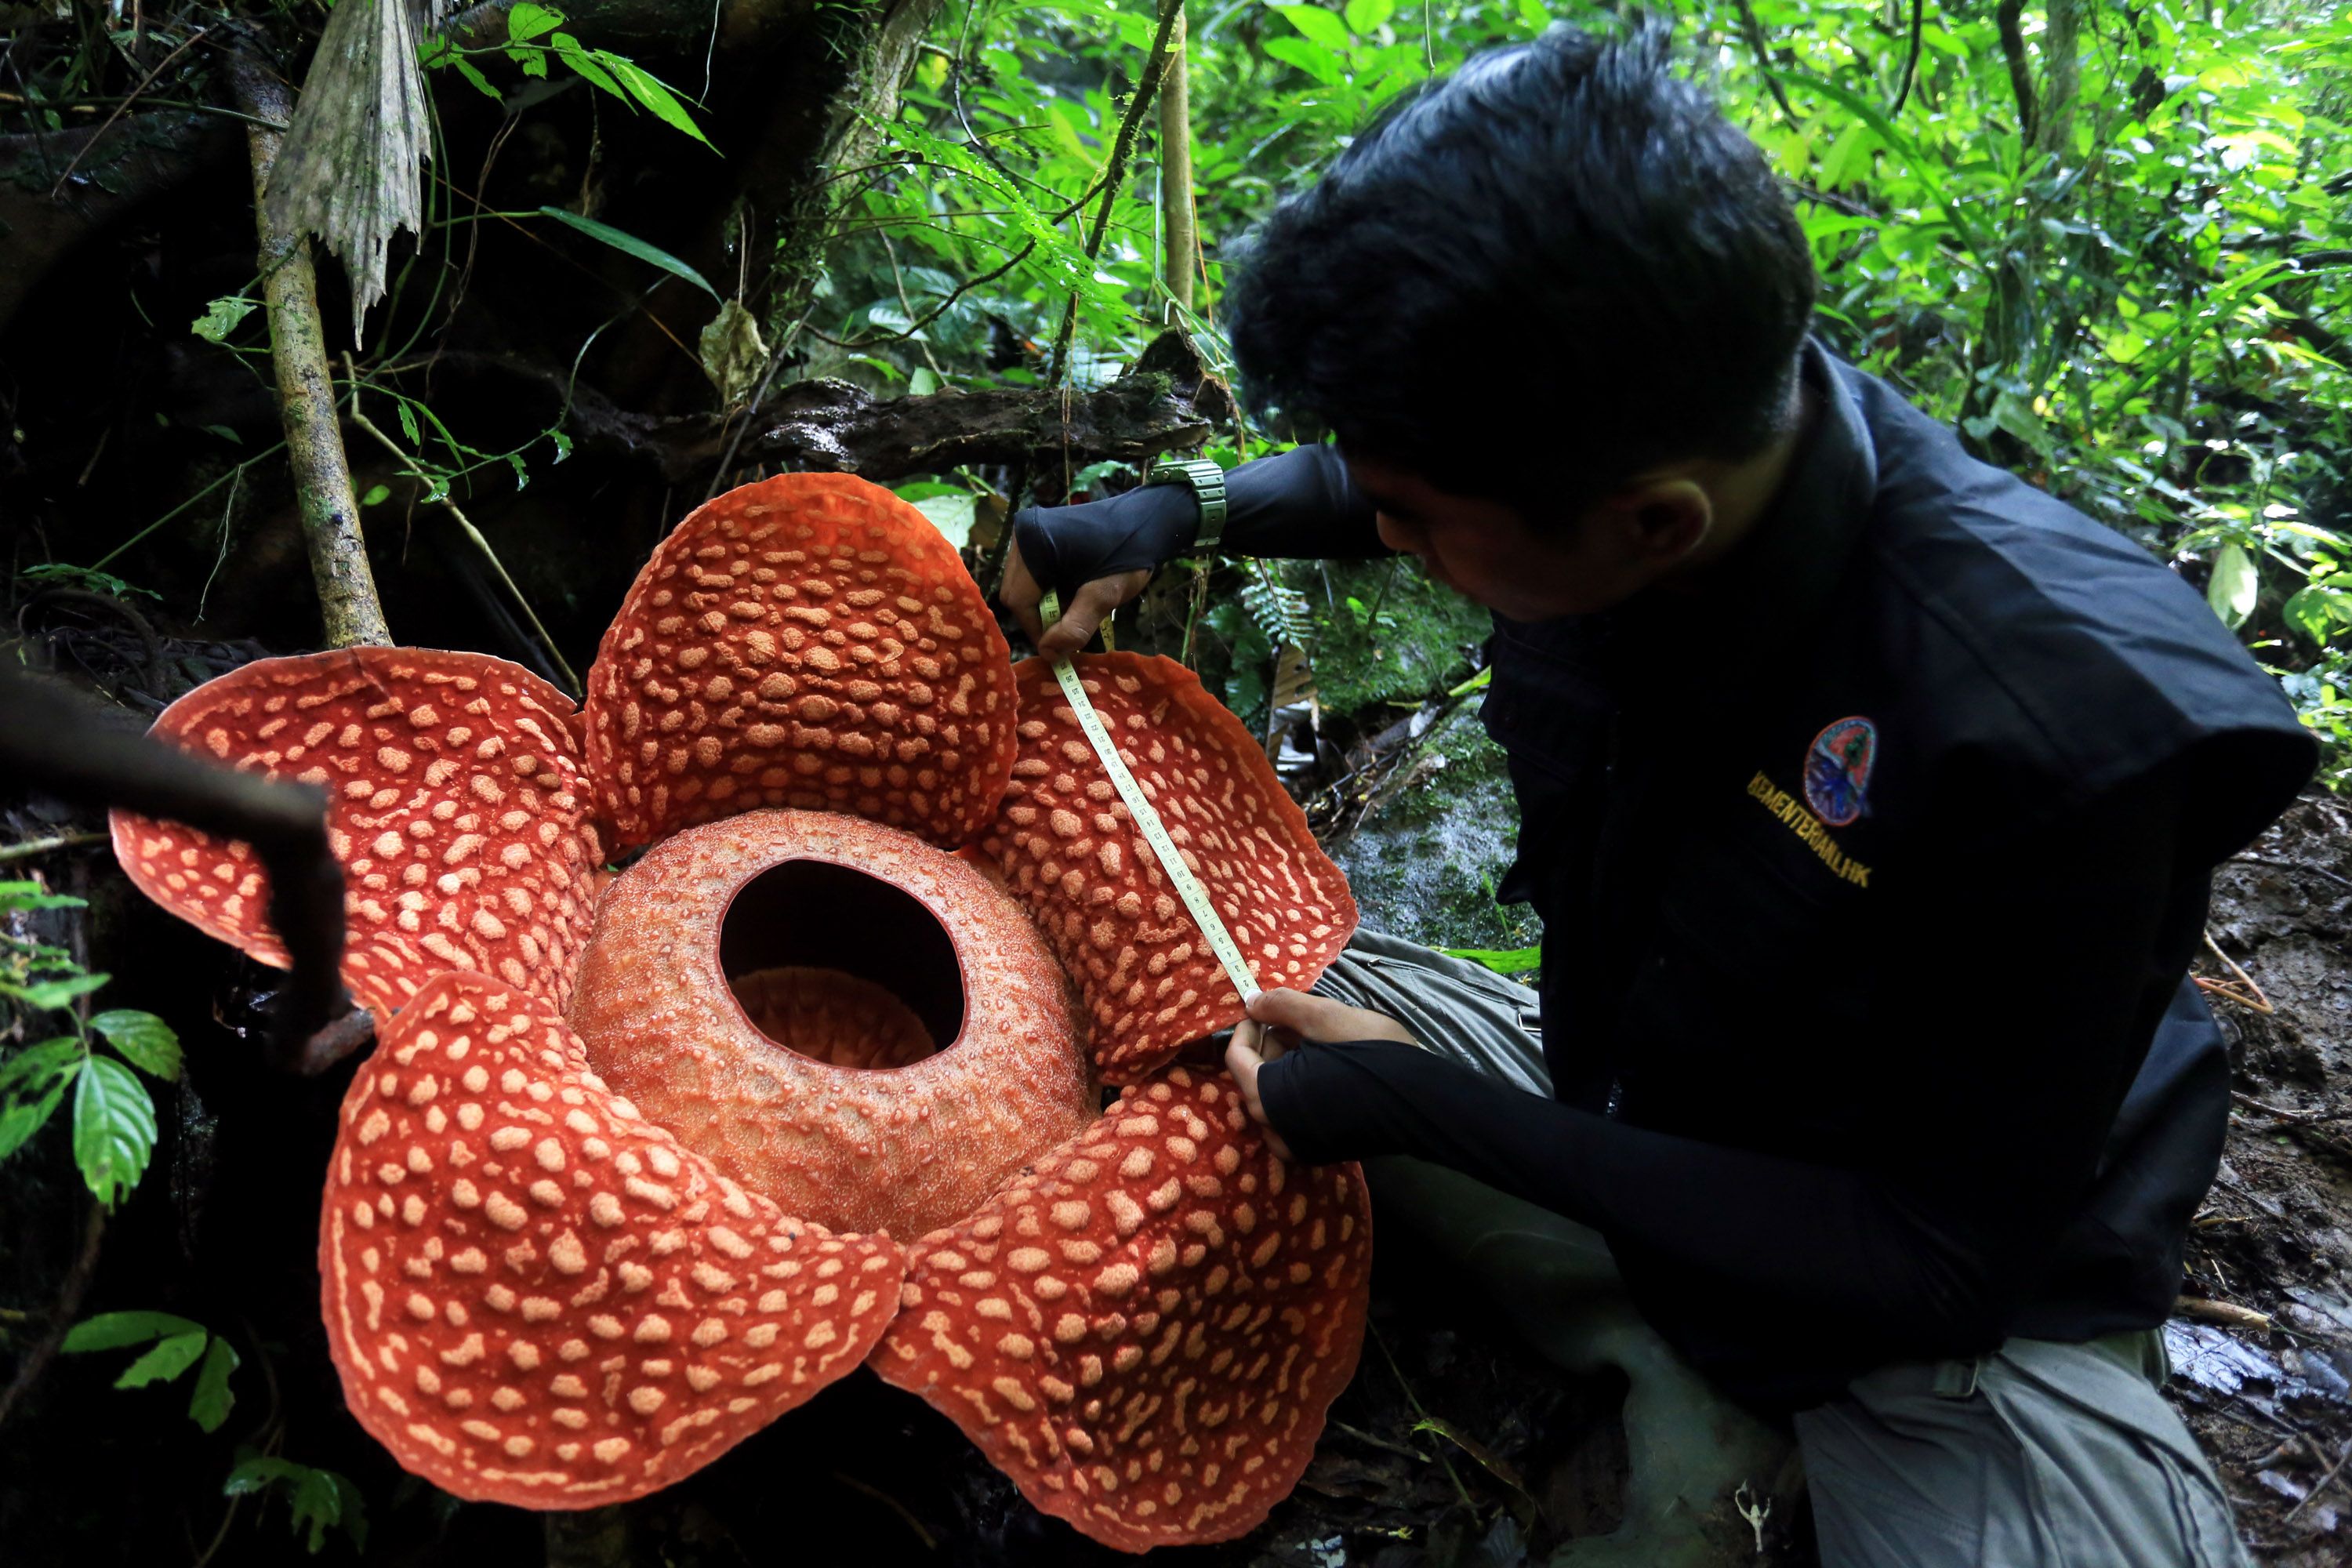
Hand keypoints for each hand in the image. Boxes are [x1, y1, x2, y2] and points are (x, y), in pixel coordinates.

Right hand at [1002, 533, 1150, 661]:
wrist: (1146, 521)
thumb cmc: (1127, 555)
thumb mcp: (1104, 596)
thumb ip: (1074, 627)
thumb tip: (1047, 653)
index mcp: (1033, 545)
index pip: (1018, 601)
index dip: (1038, 629)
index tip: (1061, 647)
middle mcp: (1023, 534)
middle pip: (1017, 593)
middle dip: (1042, 616)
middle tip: (1072, 625)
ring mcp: (1029, 533)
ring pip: (1024, 586)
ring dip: (1047, 604)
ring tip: (1077, 605)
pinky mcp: (1039, 535)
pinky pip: (1033, 573)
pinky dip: (1049, 589)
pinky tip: (1073, 591)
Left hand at [1224, 988, 1417, 1161]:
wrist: (1424, 1099)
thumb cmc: (1371, 1053)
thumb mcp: (1324, 1016)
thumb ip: (1281, 1006)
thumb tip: (1250, 1001)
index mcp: (1267, 1098)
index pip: (1236, 1057)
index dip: (1249, 1026)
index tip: (1267, 1008)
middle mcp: (1275, 1129)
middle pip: (1254, 1078)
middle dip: (1270, 1045)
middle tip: (1298, 1020)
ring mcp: (1297, 1145)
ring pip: (1274, 1097)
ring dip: (1286, 1066)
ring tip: (1316, 1041)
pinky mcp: (1319, 1150)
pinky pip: (1293, 1115)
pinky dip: (1300, 1090)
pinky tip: (1326, 1069)